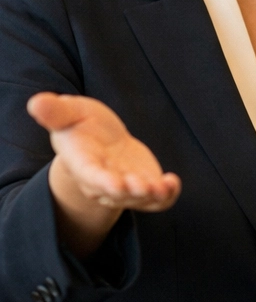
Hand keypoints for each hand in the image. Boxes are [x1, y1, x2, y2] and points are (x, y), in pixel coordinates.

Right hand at [28, 93, 180, 256]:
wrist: (99, 140)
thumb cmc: (81, 125)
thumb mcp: (70, 112)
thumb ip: (56, 111)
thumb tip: (36, 102)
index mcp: (82, 164)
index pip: (91, 176)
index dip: (103, 182)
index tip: (115, 184)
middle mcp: (102, 182)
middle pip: (115, 194)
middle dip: (129, 191)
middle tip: (143, 185)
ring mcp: (125, 187)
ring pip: (138, 200)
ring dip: (151, 195)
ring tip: (164, 186)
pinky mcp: (144, 186)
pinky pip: (156, 200)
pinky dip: (166, 196)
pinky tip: (173, 182)